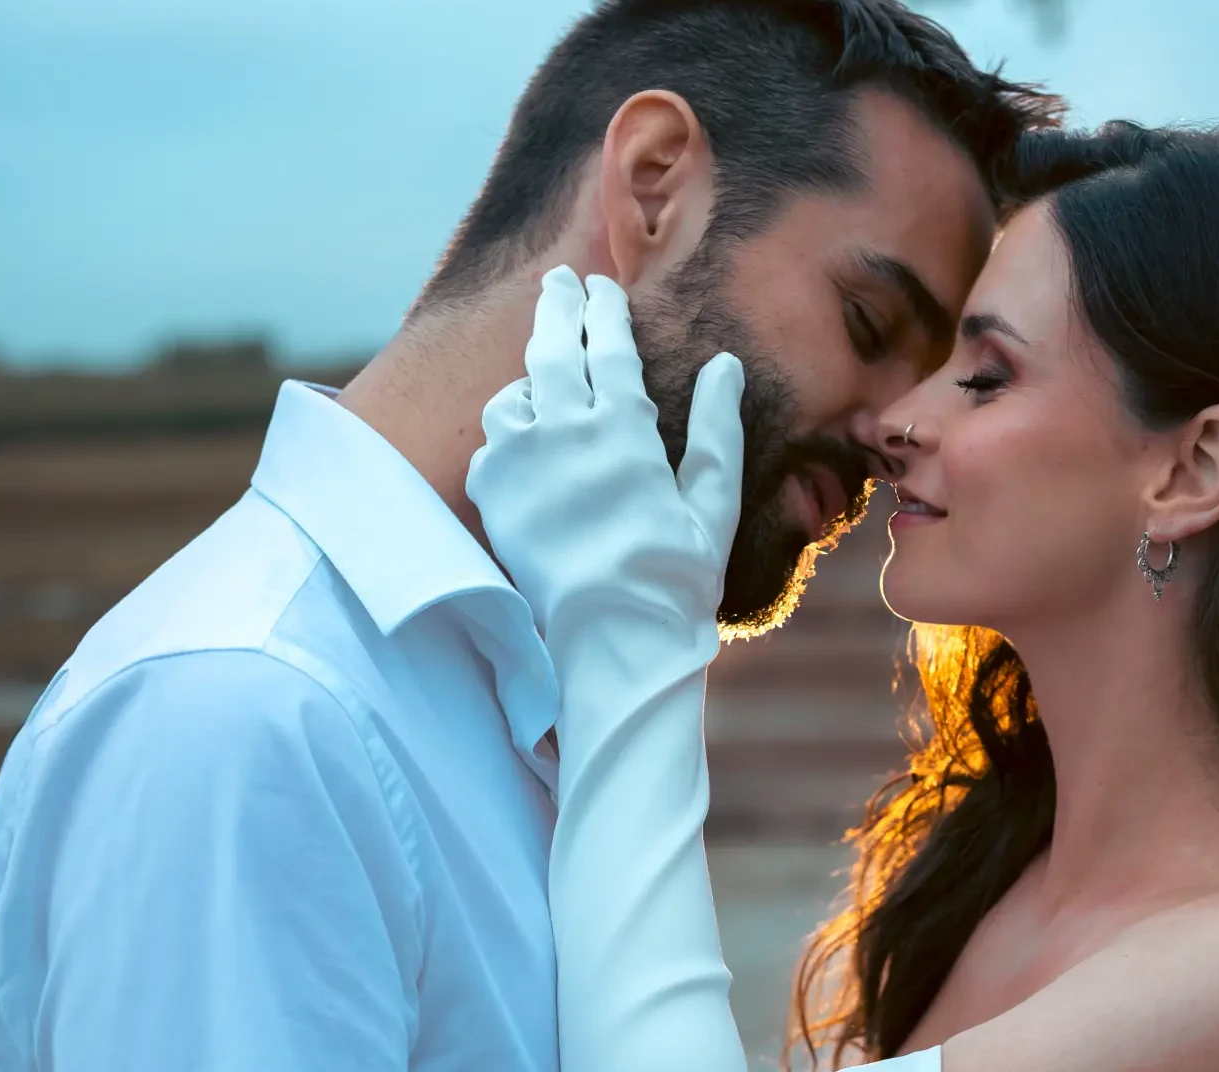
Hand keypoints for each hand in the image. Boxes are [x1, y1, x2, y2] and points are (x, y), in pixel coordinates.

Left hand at [465, 266, 744, 646]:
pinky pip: (494, 442)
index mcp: (622, 431)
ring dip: (531, 372)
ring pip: (515, 393)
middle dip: (559, 308)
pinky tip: (526, 433)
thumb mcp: (713, 501)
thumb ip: (715, 428)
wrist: (611, 641)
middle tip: (560, 282)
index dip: (606, 311)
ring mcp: (521, 464)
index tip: (604, 286)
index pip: (610, 348)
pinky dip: (511, 429)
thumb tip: (724, 364)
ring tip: (543, 365)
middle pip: (553, 349)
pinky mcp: (494, 497)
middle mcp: (564, 435)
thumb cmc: (676, 577)